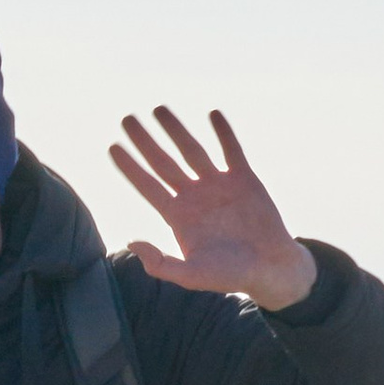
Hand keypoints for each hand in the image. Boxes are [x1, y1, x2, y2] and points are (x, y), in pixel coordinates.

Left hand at [110, 107, 315, 311]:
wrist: (270, 269)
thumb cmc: (231, 276)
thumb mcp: (192, 275)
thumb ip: (161, 264)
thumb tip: (132, 242)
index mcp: (178, 216)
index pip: (148, 185)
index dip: (130, 167)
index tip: (113, 146)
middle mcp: (194, 196)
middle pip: (163, 162)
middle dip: (144, 141)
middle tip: (126, 119)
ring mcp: (218, 185)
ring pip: (191, 150)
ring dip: (175, 129)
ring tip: (158, 109)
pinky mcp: (244, 179)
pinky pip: (231, 150)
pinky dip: (223, 132)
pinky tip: (212, 114)